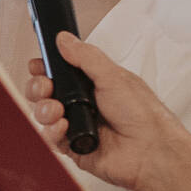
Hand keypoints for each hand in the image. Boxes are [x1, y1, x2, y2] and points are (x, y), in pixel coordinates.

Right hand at [24, 32, 190, 190]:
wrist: (151, 150)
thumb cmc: (143, 115)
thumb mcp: (113, 76)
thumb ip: (86, 56)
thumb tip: (65, 40)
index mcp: (93, 84)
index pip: (60, 73)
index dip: (45, 68)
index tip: (38, 65)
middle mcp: (83, 104)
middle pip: (45, 93)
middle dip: (38, 87)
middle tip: (46, 86)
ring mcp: (77, 126)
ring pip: (44, 115)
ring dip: (44, 109)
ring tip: (57, 109)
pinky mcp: (73, 148)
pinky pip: (51, 139)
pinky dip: (51, 131)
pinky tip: (63, 126)